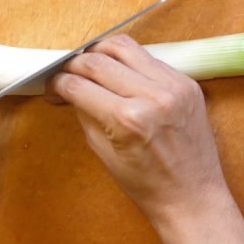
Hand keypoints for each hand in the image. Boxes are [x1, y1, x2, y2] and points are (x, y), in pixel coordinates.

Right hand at [46, 34, 223, 226]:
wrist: (192, 197)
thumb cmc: (146, 185)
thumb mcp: (103, 153)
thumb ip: (85, 113)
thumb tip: (69, 88)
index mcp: (127, 119)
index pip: (78, 85)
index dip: (57, 83)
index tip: (51, 86)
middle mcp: (151, 96)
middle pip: (98, 60)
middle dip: (73, 64)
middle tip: (66, 74)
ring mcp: (173, 85)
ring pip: (124, 47)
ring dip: (100, 52)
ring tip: (91, 66)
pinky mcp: (188, 82)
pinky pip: (150, 58)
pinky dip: (129, 63)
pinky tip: (121, 75)